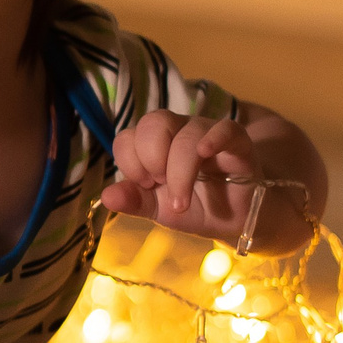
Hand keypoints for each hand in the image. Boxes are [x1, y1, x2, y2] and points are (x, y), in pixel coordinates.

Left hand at [102, 110, 261, 241]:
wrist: (236, 219)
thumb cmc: (195, 207)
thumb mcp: (159, 209)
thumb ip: (134, 201)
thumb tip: (106, 197)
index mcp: (153, 145)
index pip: (128, 136)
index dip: (129, 161)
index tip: (143, 184)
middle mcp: (177, 132)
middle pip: (154, 122)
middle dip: (150, 157)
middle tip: (159, 185)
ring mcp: (207, 133)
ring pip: (186, 133)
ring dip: (178, 168)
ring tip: (181, 199)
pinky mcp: (236, 141)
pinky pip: (224, 128)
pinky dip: (213, 138)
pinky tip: (204, 152)